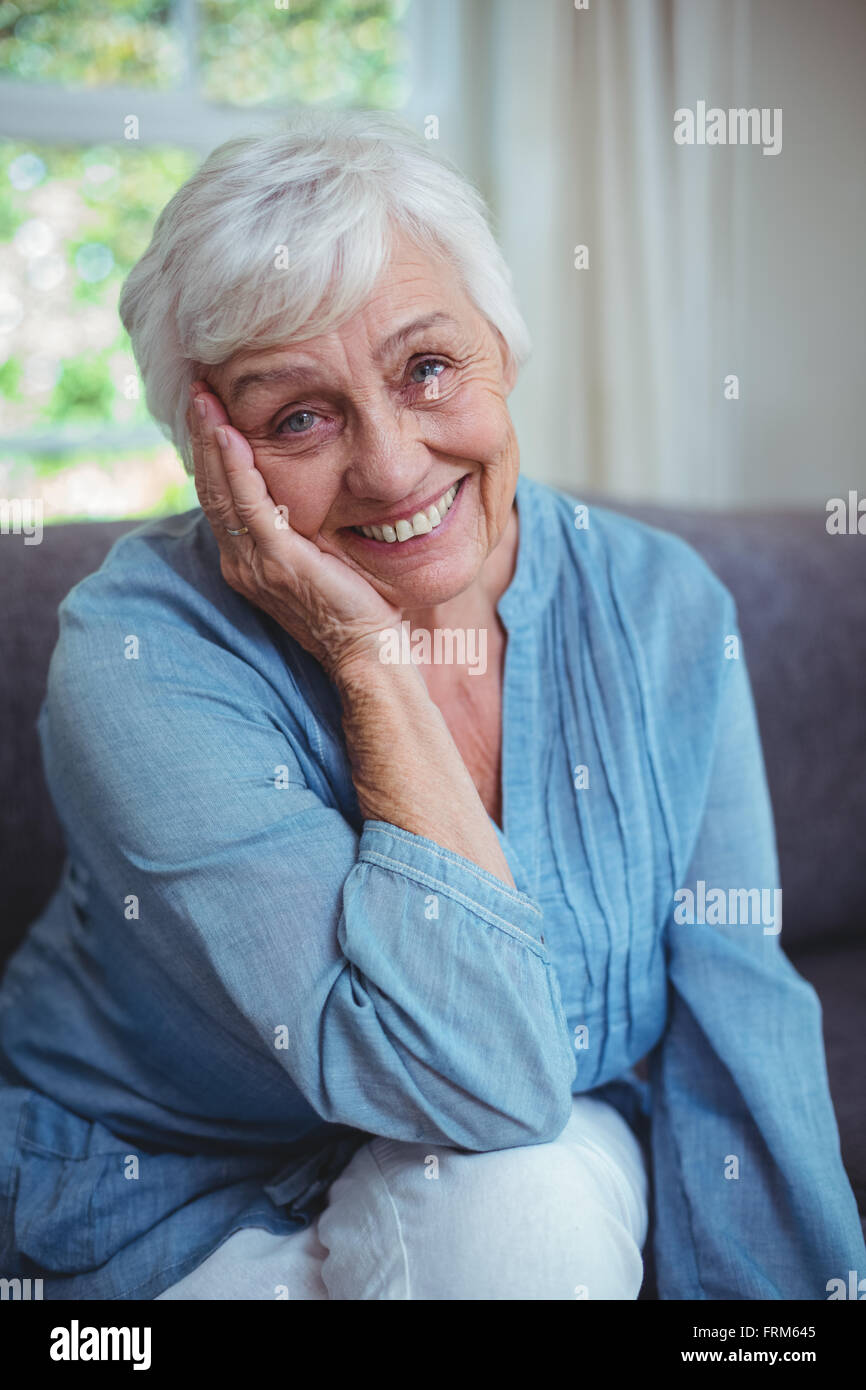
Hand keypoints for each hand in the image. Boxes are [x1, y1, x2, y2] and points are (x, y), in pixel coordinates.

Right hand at [187, 382, 401, 679]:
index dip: (211, 452)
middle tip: (197, 390)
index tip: (209, 410)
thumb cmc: (356, 609)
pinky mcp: (278, 563)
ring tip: (205, 400)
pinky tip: (230, 436)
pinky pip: (249, 508)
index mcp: (249, 561)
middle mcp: (242, 562)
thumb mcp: (322, 558)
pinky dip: (237, 469)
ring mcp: (255, 564)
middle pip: (212, 488)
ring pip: (223, 492)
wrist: (367, 653)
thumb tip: (312, 489)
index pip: (221, 497)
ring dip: (212, 442)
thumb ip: (305, 527)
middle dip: (203, 436)